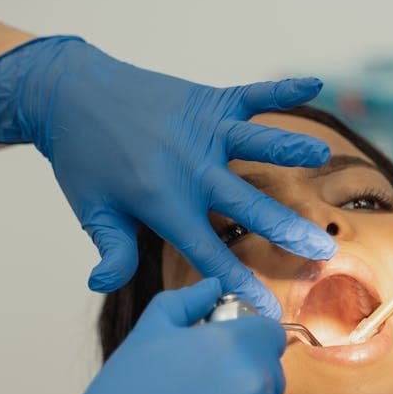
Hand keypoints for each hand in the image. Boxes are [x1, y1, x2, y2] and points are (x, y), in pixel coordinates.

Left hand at [0, 36, 336, 316]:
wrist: (69, 92)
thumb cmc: (83, 157)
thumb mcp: (93, 211)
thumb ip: (112, 251)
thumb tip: (104, 284)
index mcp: (162, 200)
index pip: (208, 251)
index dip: (239, 282)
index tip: (267, 309)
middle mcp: (189, 166)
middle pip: (247, 204)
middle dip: (287, 229)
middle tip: (323, 251)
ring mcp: (202, 130)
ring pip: (254, 142)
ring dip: (288, 147)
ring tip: (322, 156)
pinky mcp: (207, 100)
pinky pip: (251, 95)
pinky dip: (283, 88)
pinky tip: (314, 84)